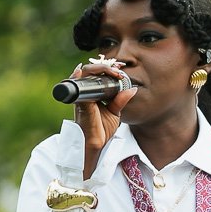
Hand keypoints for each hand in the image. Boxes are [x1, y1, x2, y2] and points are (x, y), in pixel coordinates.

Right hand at [72, 55, 133, 177]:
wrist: (95, 145)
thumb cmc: (101, 130)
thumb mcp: (115, 112)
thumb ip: (121, 100)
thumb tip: (132, 89)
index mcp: (92, 94)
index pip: (96, 75)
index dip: (106, 69)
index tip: (120, 72)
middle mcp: (84, 93)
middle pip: (89, 71)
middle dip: (103, 67)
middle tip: (117, 72)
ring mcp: (81, 97)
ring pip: (83, 74)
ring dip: (97, 69)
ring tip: (112, 72)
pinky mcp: (80, 103)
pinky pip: (78, 86)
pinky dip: (79, 76)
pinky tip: (84, 71)